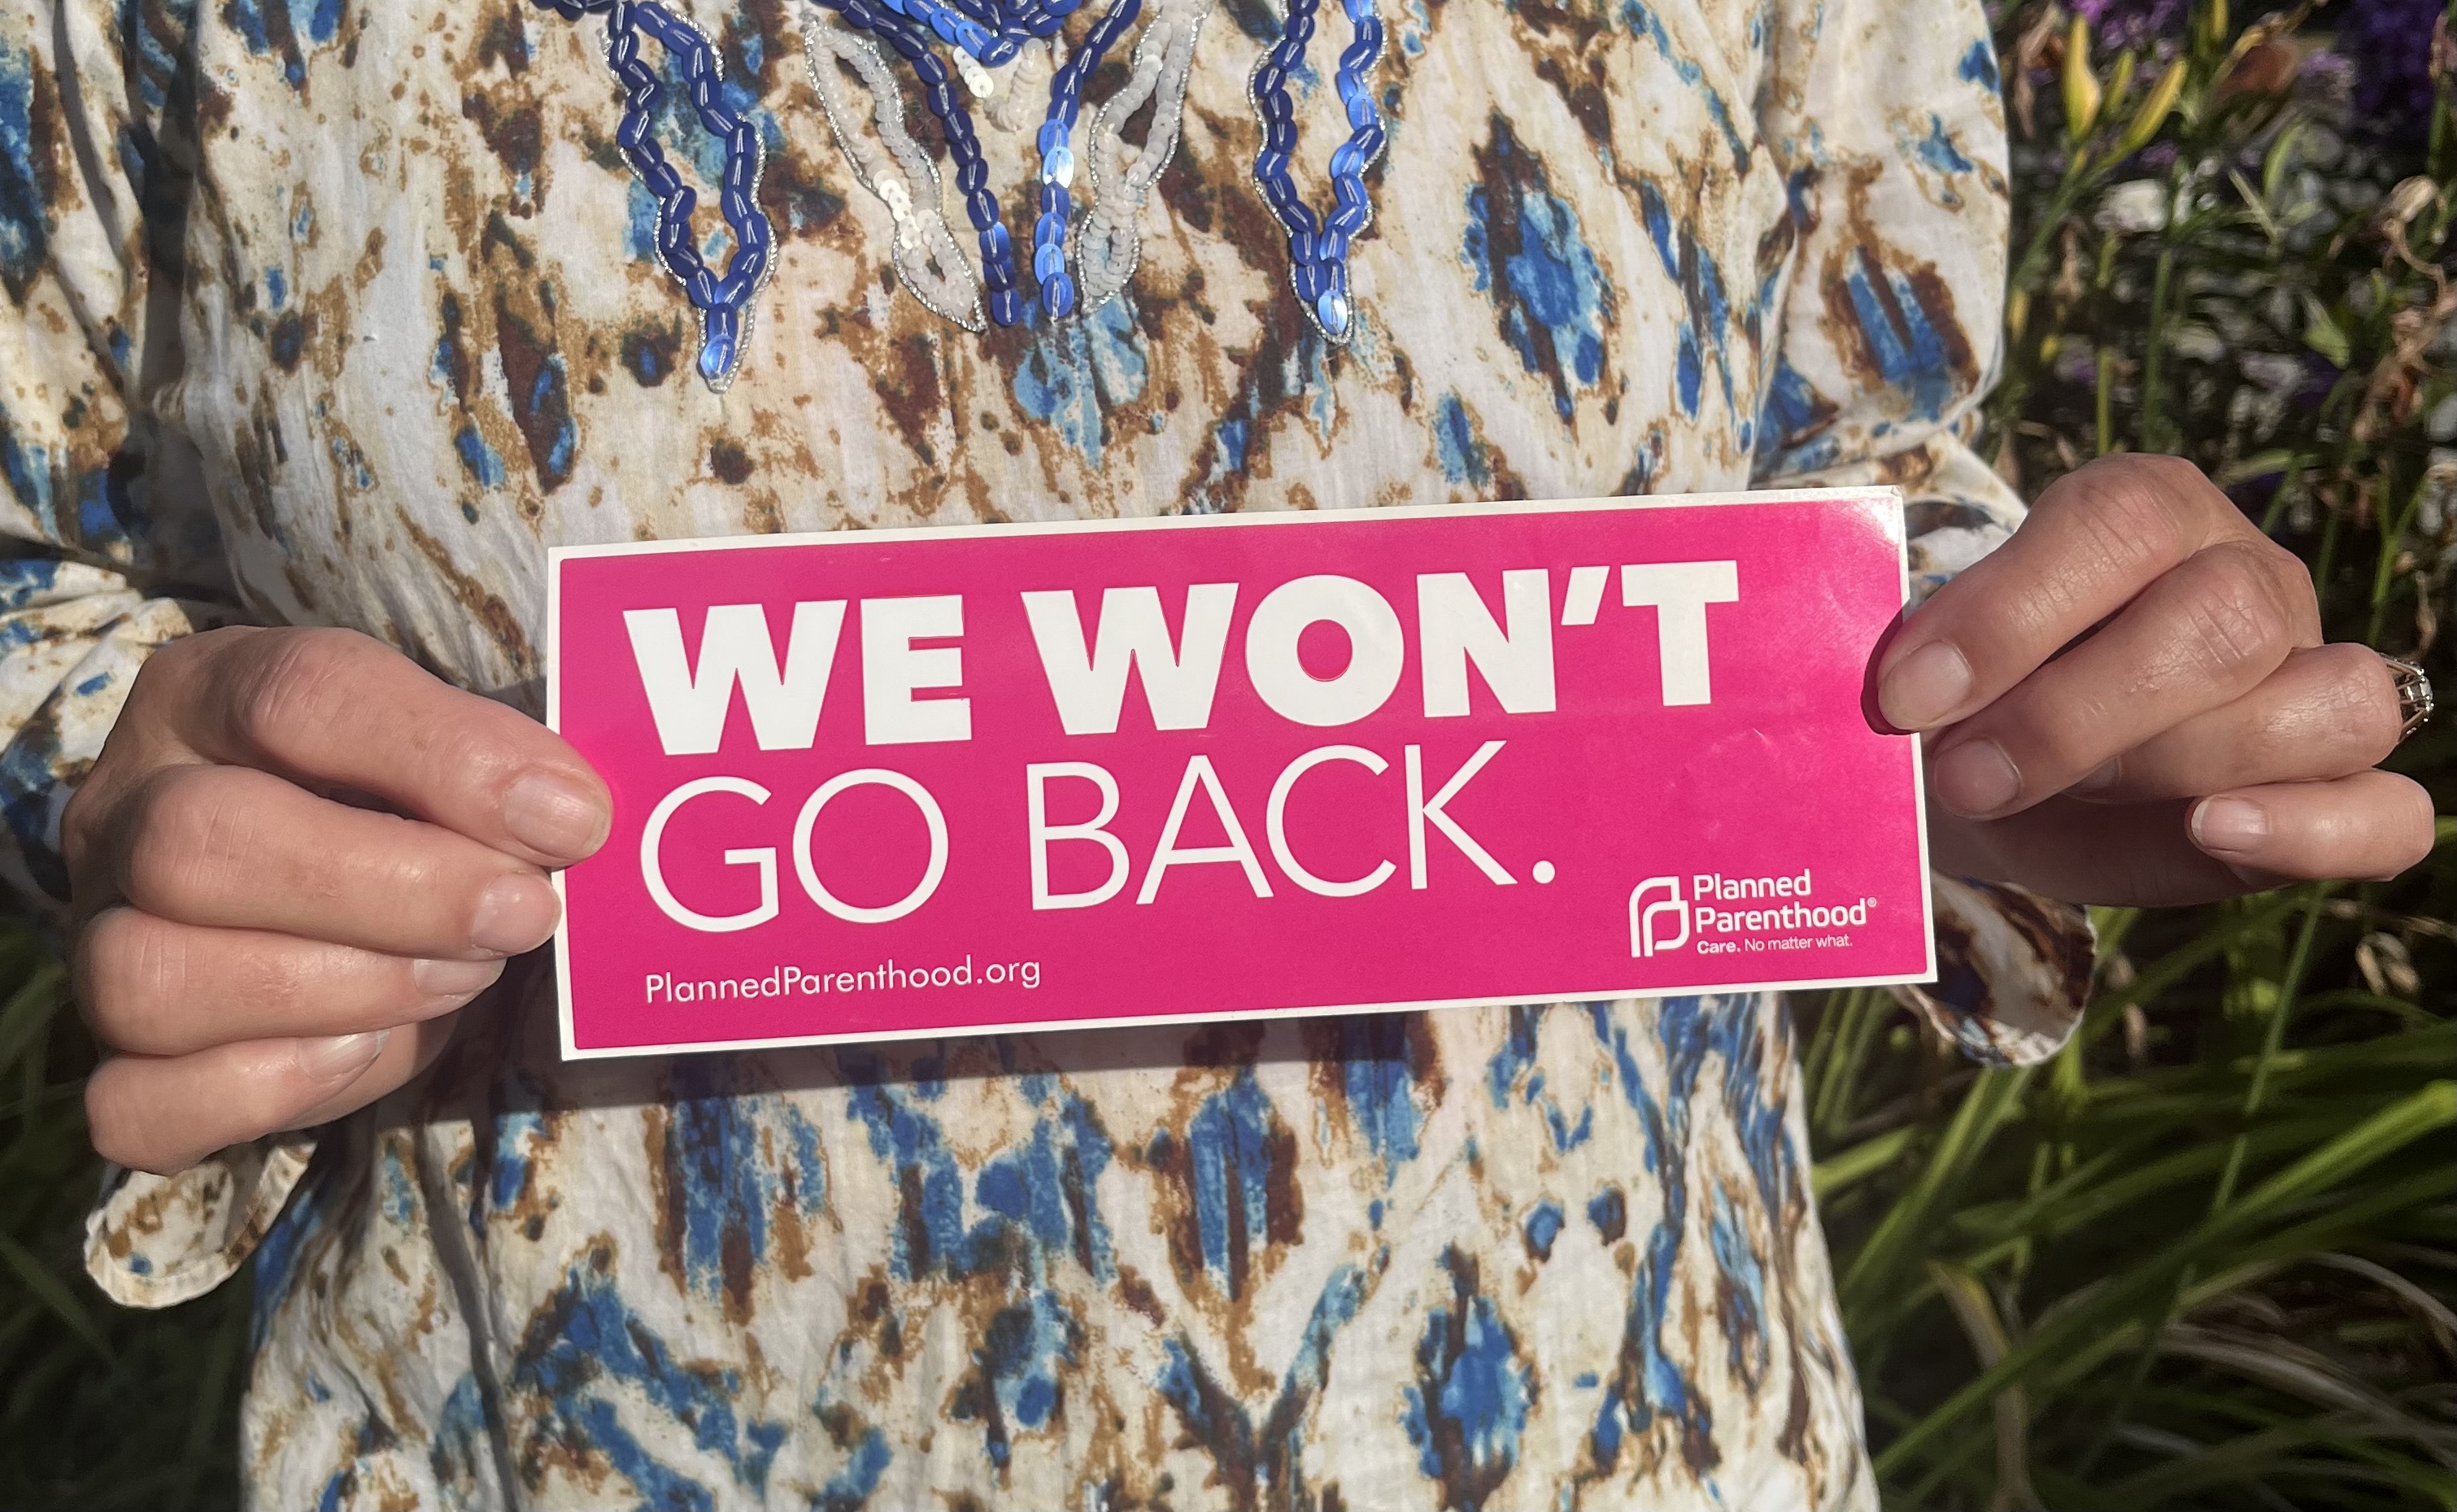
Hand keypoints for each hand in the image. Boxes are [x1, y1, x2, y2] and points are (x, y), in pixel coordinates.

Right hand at [66, 628, 610, 1173]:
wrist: (351, 904)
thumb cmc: (412, 810)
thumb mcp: (454, 759)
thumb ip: (504, 769)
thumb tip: (570, 817)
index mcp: (211, 692)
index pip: (301, 696)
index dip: (447, 759)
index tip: (572, 818)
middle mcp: (126, 808)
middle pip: (197, 843)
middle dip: (396, 891)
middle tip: (522, 915)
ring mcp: (95, 938)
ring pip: (147, 978)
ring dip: (342, 989)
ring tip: (459, 975)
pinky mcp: (113, 1064)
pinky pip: (136, 1105)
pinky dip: (264, 1091)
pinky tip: (363, 1050)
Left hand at [1879, 454, 2433, 907]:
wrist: (1982, 789)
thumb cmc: (1955, 705)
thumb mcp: (1927, 671)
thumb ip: (1926, 664)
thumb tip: (1895, 697)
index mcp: (2147, 514)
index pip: (2119, 523)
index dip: (2011, 613)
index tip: (1905, 697)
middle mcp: (2248, 580)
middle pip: (2226, 618)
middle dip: (2077, 714)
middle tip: (1963, 775)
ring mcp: (2310, 681)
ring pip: (2333, 703)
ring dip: (2183, 764)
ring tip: (2059, 800)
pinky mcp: (2331, 794)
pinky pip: (2387, 813)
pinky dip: (2315, 831)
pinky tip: (2214, 831)